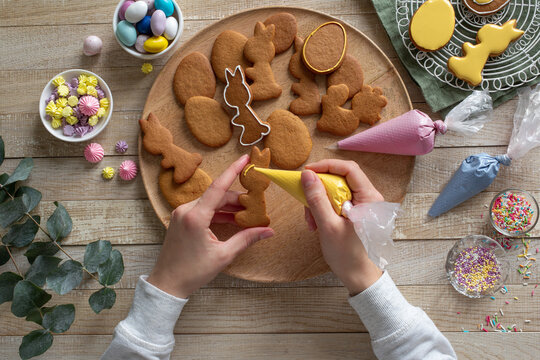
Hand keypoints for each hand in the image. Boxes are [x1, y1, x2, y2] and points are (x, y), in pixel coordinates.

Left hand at [147, 155, 274, 298]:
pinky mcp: (180, 219)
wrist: (167, 284)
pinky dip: (218, 212)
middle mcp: (186, 210)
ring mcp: (181, 214)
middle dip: (237, 199)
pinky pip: (203, 209)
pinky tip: (232, 219)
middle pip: (217, 196)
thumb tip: (268, 231)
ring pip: (210, 202)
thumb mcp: (224, 255)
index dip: (233, 171)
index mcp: (195, 216)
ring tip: (247, 214)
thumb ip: (247, 239)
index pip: (218, 188)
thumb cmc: (192, 272)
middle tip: (256, 204)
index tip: (245, 159)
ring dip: (228, 206)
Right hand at [301, 160, 382, 295]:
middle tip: (304, 199)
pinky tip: (316, 224)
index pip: (349, 169)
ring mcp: (362, 205)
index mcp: (370, 198)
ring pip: (335, 190)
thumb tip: (307, 176)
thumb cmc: (348, 255)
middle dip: (319, 189)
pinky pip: (335, 201)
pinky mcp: (354, 213)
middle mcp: (369, 198)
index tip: (307, 172)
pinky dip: (322, 209)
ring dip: (318, 201)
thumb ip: (317, 199)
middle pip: (340, 178)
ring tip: (310, 220)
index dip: (326, 166)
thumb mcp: (328, 226)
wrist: (359, 278)